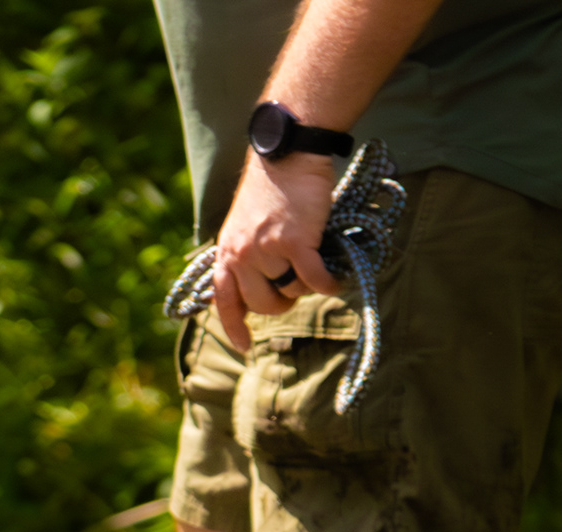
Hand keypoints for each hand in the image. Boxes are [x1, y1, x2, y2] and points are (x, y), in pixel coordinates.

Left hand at [211, 152, 342, 348]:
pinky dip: (329, 282)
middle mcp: (241, 253)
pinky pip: (314, 281)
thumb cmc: (274, 187)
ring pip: (291, 292)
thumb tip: (272, 286)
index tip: (243, 347)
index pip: (225, 298)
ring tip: (314, 259)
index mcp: (228, 249)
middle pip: (264, 304)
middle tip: (298, 280)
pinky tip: (336, 276)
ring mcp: (266, 250)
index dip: (233, 325)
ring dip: (307, 283)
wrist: (288, 155)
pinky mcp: (293, 244)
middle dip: (284, 300)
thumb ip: (252, 254)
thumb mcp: (248, 223)